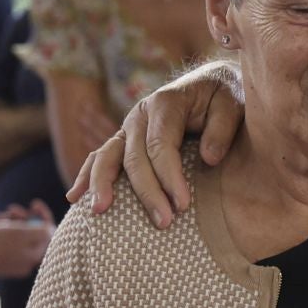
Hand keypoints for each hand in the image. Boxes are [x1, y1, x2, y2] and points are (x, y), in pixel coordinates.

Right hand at [0, 203, 53, 277]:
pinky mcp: (1, 261)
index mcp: (35, 254)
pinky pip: (5, 242)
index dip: (43, 215)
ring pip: (15, 234)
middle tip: (10, 210)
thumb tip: (52, 229)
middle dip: (21, 218)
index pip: (47, 232)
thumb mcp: (22, 233)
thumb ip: (41, 231)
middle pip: (31, 232)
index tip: (34, 203)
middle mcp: (27, 260)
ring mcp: (14, 261)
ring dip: (7, 222)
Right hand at [65, 62, 244, 224]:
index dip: (170, 176)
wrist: (211, 84)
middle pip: (135, 157)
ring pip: (108, 156)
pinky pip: (100, 157)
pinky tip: (74, 198)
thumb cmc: (223, 98)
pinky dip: (86, 176)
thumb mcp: (232, 104)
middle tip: (163, 223)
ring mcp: (128, 127)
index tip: (183, 204)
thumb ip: (223, 128)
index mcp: (166, 103)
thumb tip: (208, 158)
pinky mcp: (124, 140)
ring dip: (103, 185)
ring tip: (100, 211)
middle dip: (147, 192)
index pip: (161, 145)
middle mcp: (141, 114)